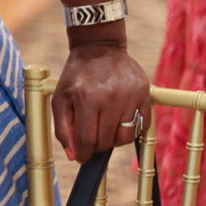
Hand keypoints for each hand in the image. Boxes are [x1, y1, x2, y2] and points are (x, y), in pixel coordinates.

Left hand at [51, 40, 153, 162]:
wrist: (99, 48)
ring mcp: (130, 96)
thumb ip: (63, 128)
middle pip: (107, 141)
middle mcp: (110, 98)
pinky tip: (119, 120)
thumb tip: (74, 156)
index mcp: (86, 98)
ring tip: (106, 128)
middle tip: (92, 137)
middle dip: (96, 145)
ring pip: (125, 137)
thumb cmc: (77, 76)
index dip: (83, 154)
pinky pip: (142, 126)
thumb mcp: (61, 99)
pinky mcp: (144, 94)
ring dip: (114, 139)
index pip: (87, 140)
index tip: (81, 157)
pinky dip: (131, 129)